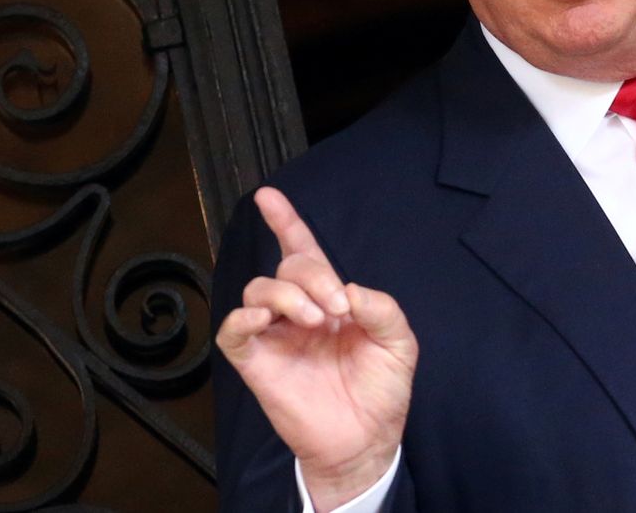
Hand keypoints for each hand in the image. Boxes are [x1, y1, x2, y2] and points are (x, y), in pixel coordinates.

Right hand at [216, 187, 417, 509]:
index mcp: (331, 299)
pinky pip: (235, 328)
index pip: (303, 251)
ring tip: (315, 320)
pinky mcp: (256, 361)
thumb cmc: (382, 390)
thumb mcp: (399, 343)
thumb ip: (383, 308)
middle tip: (336, 307)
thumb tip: (349, 290)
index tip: (269, 196)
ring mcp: (275, 335)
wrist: (366, 439)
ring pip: (260, 287)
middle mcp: (299, 311)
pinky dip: (246, 315)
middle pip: (289, 265)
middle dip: (313, 275)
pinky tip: (267, 317)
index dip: (286, 222)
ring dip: (288, 293)